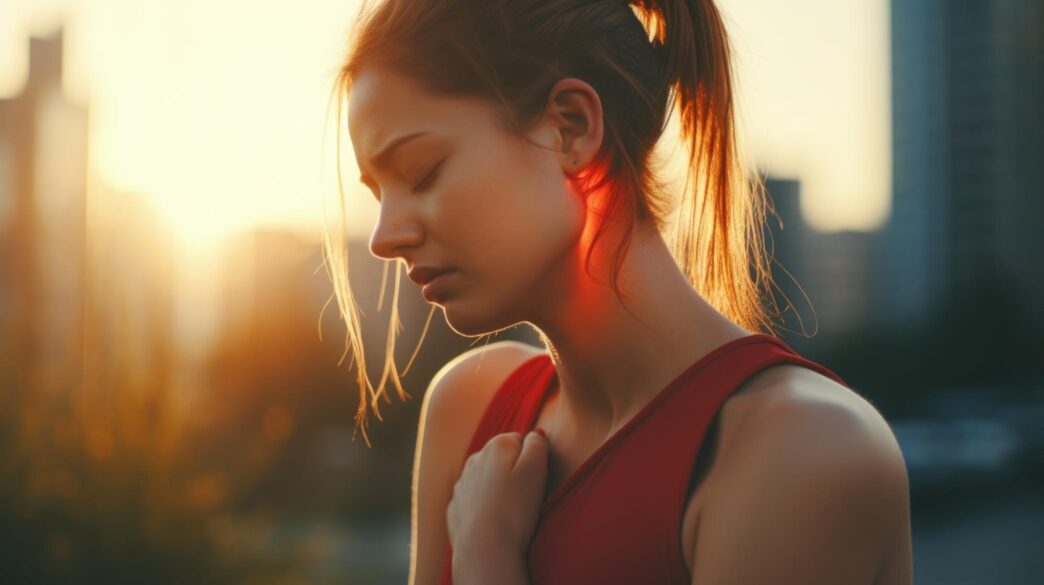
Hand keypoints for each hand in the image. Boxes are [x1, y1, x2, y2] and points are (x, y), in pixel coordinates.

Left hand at [447, 430, 548, 557]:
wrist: (484, 550)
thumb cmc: (515, 509)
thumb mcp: (536, 469)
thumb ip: (537, 444)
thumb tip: (533, 434)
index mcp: (495, 446)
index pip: (519, 439)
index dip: (531, 459)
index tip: (535, 481)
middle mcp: (473, 460)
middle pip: (500, 458)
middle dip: (512, 472)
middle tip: (525, 498)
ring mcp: (461, 485)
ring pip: (485, 480)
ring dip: (497, 490)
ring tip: (510, 513)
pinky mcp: (455, 509)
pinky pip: (473, 502)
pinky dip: (483, 508)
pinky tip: (493, 523)